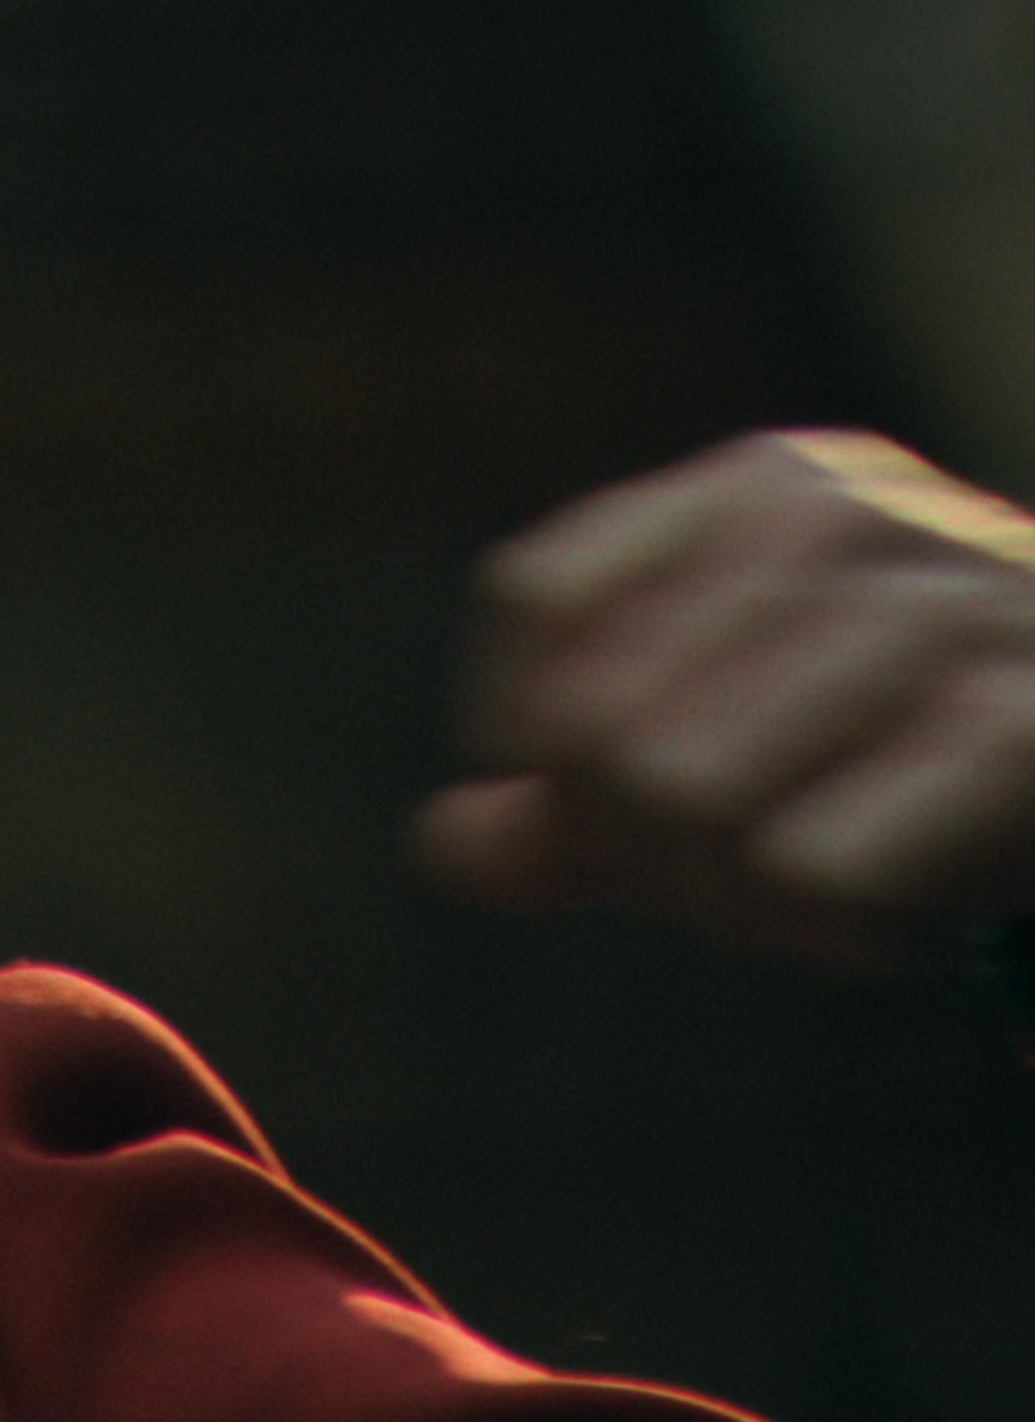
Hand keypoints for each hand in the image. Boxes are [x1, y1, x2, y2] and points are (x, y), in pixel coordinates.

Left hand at [417, 429, 1034, 972]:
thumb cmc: (921, 750)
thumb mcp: (740, 746)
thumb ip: (578, 796)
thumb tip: (446, 847)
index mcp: (764, 490)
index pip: (538, 591)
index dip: (528, 726)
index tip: (578, 800)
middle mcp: (850, 517)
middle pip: (599, 721)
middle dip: (635, 843)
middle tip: (723, 885)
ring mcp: (950, 605)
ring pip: (680, 789)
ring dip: (722, 895)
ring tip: (798, 909)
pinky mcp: (1029, 719)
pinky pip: (811, 860)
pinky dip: (817, 926)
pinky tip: (879, 930)